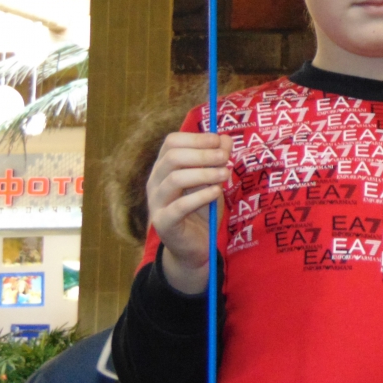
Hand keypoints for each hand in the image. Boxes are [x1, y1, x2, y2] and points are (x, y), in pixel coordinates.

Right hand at [146, 132, 231, 294]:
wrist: (196, 245)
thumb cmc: (203, 208)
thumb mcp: (214, 179)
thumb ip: (218, 159)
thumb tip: (226, 138)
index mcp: (165, 167)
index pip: (171, 142)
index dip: (196, 138)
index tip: (218, 141)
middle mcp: (155, 181)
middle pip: (172, 157)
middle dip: (202, 154)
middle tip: (225, 158)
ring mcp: (156, 202)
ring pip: (175, 179)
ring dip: (205, 173)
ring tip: (225, 176)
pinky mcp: (163, 222)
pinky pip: (179, 206)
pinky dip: (201, 196)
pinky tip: (216, 193)